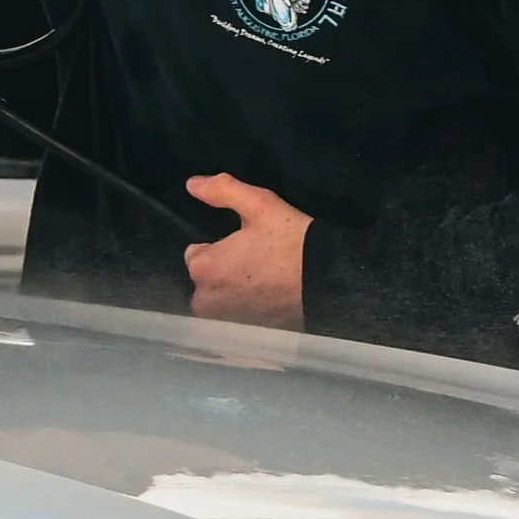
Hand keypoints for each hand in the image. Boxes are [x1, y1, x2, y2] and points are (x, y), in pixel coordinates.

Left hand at [185, 174, 309, 326]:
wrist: (326, 280)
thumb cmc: (290, 240)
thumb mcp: (258, 204)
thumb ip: (221, 190)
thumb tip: (191, 184)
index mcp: (204, 268)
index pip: (194, 255)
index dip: (217, 247)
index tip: (242, 245)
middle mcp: (206, 301)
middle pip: (205, 282)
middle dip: (222, 272)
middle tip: (255, 262)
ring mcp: (225, 322)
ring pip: (219, 302)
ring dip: (232, 292)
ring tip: (262, 281)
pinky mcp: (244, 335)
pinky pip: (236, 319)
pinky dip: (246, 309)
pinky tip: (267, 298)